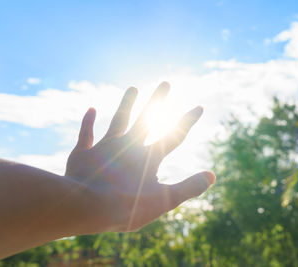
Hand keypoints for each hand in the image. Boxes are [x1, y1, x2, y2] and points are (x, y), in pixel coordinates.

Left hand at [65, 82, 214, 231]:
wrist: (87, 207)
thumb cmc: (127, 207)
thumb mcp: (164, 200)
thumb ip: (189, 187)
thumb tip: (213, 175)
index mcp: (148, 157)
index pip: (174, 136)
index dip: (187, 122)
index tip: (199, 107)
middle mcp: (128, 147)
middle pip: (146, 119)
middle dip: (157, 101)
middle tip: (165, 82)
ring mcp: (105, 148)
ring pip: (118, 120)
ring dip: (126, 104)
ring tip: (133, 87)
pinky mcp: (84, 154)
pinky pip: (86, 136)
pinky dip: (87, 123)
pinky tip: (91, 109)